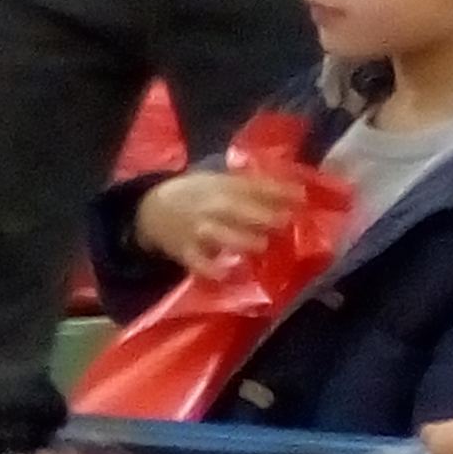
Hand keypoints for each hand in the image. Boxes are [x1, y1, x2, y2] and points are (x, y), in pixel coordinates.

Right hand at [135, 170, 303, 279]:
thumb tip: (289, 187)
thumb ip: (246, 185)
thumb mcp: (215, 180)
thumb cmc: (193, 195)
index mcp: (219, 186)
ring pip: (221, 235)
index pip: (252, 186)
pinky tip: (227, 273)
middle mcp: (210, 207)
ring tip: (261, 245)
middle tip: (285, 221)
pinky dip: (212, 269)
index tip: (302, 197)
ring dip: (243, 240)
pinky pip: (200, 264)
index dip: (277, 191)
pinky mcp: (186, 253)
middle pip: (239, 209)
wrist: (150, 211)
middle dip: (264, 215)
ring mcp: (198, 231)